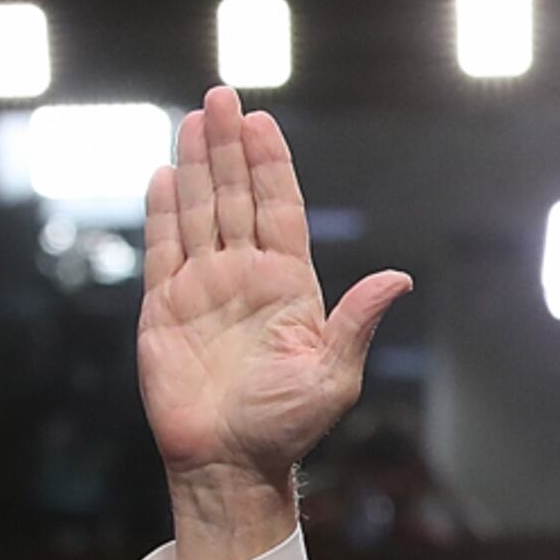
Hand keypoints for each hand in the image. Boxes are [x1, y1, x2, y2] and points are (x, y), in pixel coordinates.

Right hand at [138, 84, 411, 559]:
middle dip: (229, 147)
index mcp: (288, 287)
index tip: (262, 123)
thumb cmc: (285, 427)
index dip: (270, 166)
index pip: (279, 210)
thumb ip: (356, 321)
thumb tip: (399, 278)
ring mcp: (203, 289)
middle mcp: (244, 278)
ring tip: (193, 119)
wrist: (229, 464)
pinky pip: (162, 250)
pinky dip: (161, 212)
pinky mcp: (164, 308)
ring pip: (197, 212)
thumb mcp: (333, 375)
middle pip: (234, 197)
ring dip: (194, 165)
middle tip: (221, 96)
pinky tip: (162, 173)